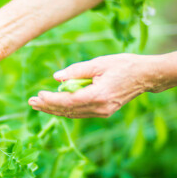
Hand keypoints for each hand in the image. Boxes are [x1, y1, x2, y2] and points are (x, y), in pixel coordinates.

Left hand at [28, 53, 159, 117]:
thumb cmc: (124, 65)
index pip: (69, 101)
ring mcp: (102, 112)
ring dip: (54, 110)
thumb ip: (76, 71)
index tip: (38, 95)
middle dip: (48, 107)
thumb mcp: (99, 63)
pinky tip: (55, 106)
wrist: (145, 76)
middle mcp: (100, 108)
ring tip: (38, 104)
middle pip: (68, 111)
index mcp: (99, 95)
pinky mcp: (103, 112)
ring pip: (73, 114)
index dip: (52, 100)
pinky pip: (80, 113)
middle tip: (31, 102)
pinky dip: (66, 110)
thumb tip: (56, 77)